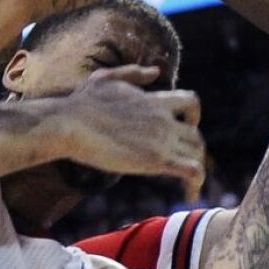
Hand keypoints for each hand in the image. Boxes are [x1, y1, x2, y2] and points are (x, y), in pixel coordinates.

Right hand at [61, 65, 204, 198]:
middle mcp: (163, 118)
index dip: (193, 115)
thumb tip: (155, 72)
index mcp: (153, 100)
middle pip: (195, 134)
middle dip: (193, 150)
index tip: (187, 127)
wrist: (70, 123)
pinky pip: (192, 171)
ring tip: (189, 186)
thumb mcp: (105, 78)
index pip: (190, 102)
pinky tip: (190, 196)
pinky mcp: (156, 159)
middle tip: (183, 165)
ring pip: (198, 153)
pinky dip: (196, 183)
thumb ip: (132, 73)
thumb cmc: (80, 103)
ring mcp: (161, 139)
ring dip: (197, 168)